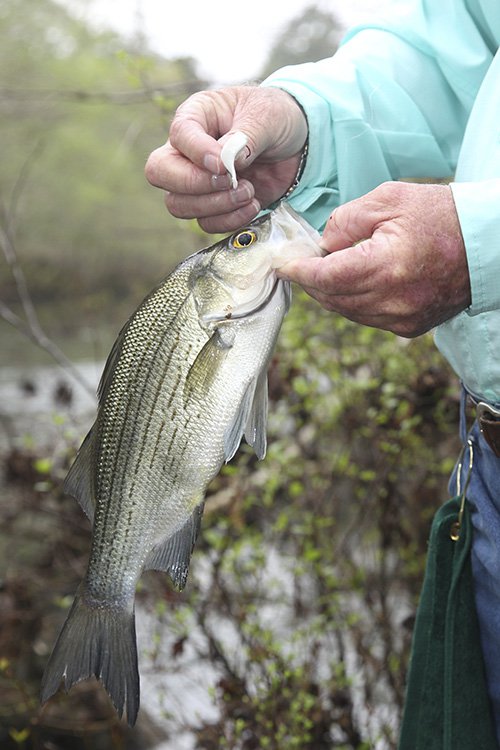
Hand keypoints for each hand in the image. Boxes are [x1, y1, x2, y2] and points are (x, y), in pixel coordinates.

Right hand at [144, 86, 306, 232]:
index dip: (197, 153)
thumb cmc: (275, 117)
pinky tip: (253, 205)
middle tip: (231, 181)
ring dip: (216, 205)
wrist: (297, 144)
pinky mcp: (215, 205)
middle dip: (194, 184)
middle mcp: (188, 150)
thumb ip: (246, 136)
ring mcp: (197, 181)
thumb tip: (227, 162)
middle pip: (160, 173)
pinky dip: (229, 221)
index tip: (224, 165)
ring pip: (179, 205)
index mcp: (197, 116)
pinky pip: (206, 223)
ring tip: (249, 191)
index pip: (178, 135)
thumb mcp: (267, 116)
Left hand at [277, 182, 470, 336]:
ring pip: (346, 311)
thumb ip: (345, 221)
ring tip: (327, 268)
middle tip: (300, 261)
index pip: (326, 278)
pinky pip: (366, 318)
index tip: (282, 263)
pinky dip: (353, 302)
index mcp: (388, 267)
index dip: (299, 271)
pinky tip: (354, 281)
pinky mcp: (410, 328)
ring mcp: (403, 319)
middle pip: (332, 298)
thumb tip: (321, 246)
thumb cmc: (440, 214)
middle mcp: (394, 301)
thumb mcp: (388, 199)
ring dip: (330, 292)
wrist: (486, 243)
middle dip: (311, 281)